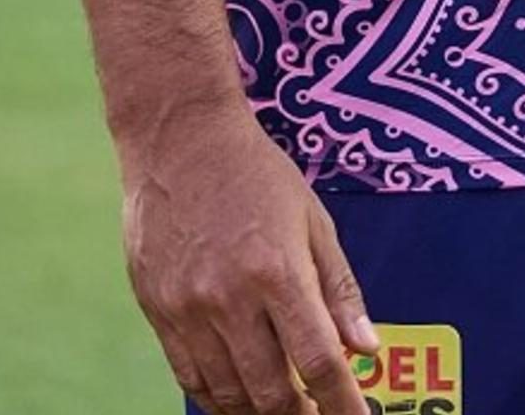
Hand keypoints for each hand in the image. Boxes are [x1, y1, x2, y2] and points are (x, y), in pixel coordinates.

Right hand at [116, 96, 378, 413]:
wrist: (180, 138)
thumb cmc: (255, 172)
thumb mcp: (313, 219)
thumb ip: (339, 288)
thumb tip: (366, 348)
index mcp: (278, 270)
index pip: (318, 362)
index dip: (342, 404)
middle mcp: (230, 297)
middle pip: (271, 392)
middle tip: (318, 414)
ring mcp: (188, 308)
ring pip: (228, 394)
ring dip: (259, 412)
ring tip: (283, 407)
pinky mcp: (158, 310)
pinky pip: (189, 377)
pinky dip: (217, 398)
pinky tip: (238, 395)